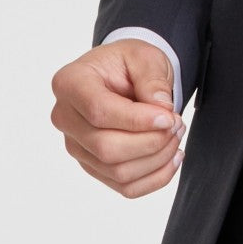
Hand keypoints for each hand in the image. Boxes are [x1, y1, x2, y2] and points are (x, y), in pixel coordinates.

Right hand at [50, 40, 184, 197]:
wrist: (123, 75)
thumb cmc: (129, 63)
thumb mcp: (145, 56)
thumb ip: (152, 79)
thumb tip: (162, 108)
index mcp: (70, 83)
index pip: (98, 112)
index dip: (137, 120)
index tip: (169, 116)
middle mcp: (65, 118)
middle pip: (105, 148)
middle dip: (151, 141)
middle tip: (177, 123)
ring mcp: (77, 146)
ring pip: (117, 171)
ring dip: (157, 159)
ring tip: (176, 134)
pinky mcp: (93, 166)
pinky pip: (124, 187)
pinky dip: (155, 178)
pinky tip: (172, 157)